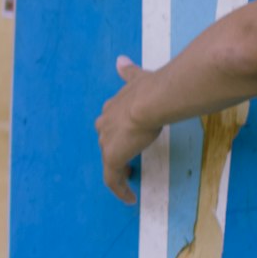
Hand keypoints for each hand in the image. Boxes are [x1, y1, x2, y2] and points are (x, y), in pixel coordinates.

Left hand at [98, 57, 157, 203]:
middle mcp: (105, 124)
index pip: (110, 121)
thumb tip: (120, 60)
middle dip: (116, 149)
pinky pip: (112, 179)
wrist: (150, 101)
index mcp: (112, 107)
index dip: (118, 130)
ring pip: (109, 160)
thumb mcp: (137, 78)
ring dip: (118, 170)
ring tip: (128, 180)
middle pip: (106, 140)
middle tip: (128, 160)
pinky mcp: (112, 159)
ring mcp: (107, 142)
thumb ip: (128, 72)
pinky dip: (119, 189)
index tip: (128, 136)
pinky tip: (129, 198)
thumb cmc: (151, 89)